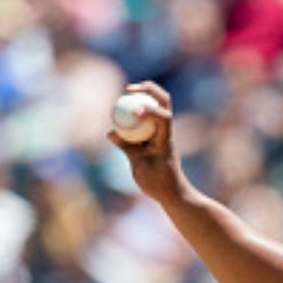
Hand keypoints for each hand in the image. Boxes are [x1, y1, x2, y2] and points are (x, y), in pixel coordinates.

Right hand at [107, 81, 182, 204]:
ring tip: (123, 95)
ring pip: (155, 106)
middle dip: (148, 90)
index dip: (149, 109)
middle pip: (162, 101)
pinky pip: (144, 119)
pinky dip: (132, 114)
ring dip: (141, 96)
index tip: (133, 110)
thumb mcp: (140, 166)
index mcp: (165, 140)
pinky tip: (119, 114)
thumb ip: (126, 148)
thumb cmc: (159, 184)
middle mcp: (165, 132)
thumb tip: (110, 132)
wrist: (172, 193)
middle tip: (128, 89)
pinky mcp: (153, 137)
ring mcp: (160, 133)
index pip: (163, 117)